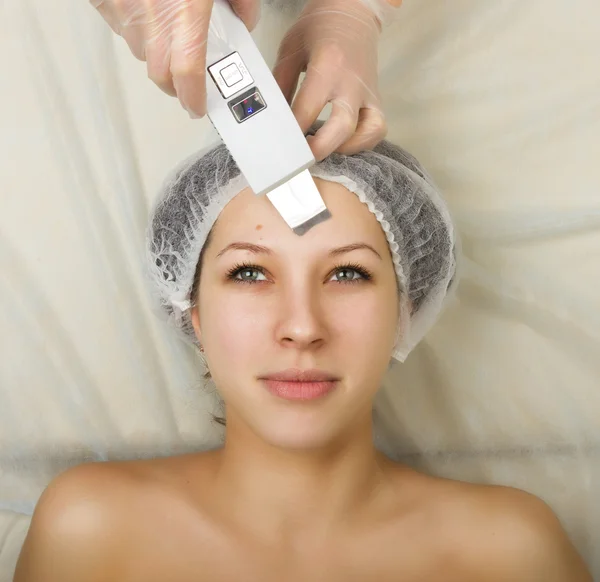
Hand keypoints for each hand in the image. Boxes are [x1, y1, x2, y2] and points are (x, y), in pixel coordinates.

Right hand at [90, 0, 259, 116]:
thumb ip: (241, 0)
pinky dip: (135, 25)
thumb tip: (244, 20)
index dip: (192, 98)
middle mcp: (150, 11)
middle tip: (188, 83)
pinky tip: (148, 8)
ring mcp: (122, 4)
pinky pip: (119, 24)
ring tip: (170, 32)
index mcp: (185, 8)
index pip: (186, 72)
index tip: (197, 107)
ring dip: (156, 52)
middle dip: (175, 85)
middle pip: (160, 72)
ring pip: (138, 49)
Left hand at [273, 0, 398, 160]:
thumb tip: (270, 119)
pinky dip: (363, 143)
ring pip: (367, 132)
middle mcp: (351, 82)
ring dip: (345, 149)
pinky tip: (343, 144)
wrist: (353, 13)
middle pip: (341, 128)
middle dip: (320, 149)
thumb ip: (280, 85)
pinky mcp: (376, 99)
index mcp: (327, 65)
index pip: (307, 109)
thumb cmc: (319, 30)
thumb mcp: (290, 50)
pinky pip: (378, 128)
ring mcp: (367, 93)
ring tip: (323, 150)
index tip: (280, 144)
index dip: (292, 132)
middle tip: (302, 158)